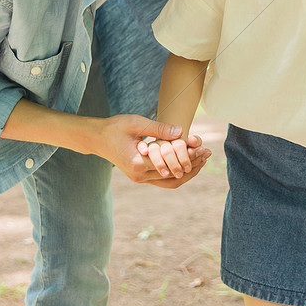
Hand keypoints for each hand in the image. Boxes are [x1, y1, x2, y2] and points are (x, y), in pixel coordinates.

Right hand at [96, 114, 210, 183]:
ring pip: (170, 182)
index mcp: (138, 164)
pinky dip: (178, 173)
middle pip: (173, 176)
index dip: (188, 156)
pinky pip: (164, 180)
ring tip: (203, 159)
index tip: (202, 147)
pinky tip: (189, 162)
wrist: (97, 138)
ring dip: (188, 172)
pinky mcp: (141, 177)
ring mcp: (140, 179)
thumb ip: (158, 129)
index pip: (170, 163)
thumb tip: (180, 132)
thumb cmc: (115, 128)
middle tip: (207, 153)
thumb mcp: (136, 123)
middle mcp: (139, 176)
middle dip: (192, 165)